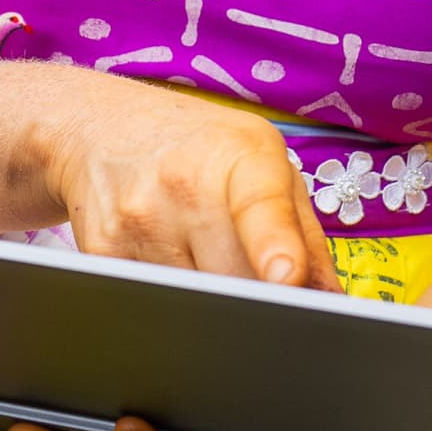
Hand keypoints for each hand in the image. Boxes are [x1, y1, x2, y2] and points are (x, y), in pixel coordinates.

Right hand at [41, 83, 337, 289]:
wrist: (101, 127)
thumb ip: (303, 233)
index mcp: (238, 156)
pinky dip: (170, 301)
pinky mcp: (102, 253)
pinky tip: (167, 262)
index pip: (259, 206)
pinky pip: (153, 303)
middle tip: (265, 291)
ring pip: (194, 302)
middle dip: (257, 299)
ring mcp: (137, 221)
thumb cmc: (198, 147)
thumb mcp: (264, 162)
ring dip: (211, 304)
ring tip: (205, 258)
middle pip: (234, 281)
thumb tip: (331, 303)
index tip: (285, 277)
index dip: (273, 244)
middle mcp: (182, 185)